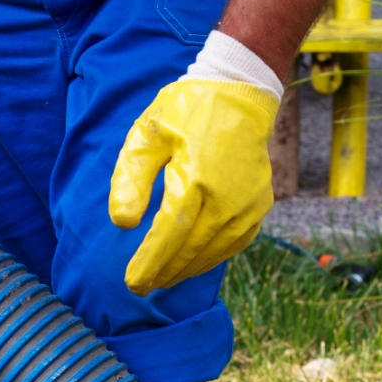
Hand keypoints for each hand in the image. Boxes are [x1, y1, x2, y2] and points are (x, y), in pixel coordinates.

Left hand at [109, 77, 278, 296]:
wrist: (240, 94)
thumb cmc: (186, 112)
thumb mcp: (148, 133)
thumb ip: (131, 177)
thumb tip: (122, 223)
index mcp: (196, 177)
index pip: (169, 233)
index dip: (150, 262)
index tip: (133, 282)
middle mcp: (227, 198)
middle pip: (190, 250)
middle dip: (163, 272)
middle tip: (141, 287)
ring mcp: (248, 205)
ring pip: (212, 252)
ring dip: (185, 270)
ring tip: (162, 280)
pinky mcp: (259, 208)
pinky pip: (233, 245)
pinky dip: (209, 259)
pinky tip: (190, 264)